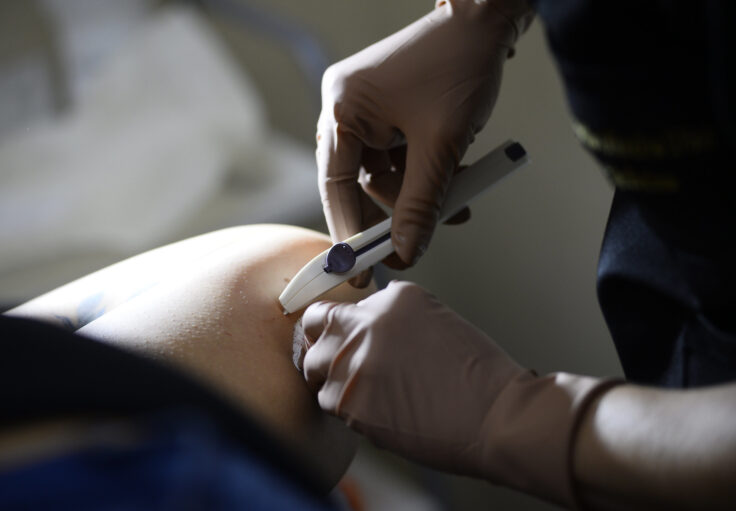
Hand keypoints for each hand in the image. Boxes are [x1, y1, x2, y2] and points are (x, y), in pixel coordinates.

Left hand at [302, 281, 617, 506]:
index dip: (335, 324)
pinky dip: (345, 408)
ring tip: (364, 393)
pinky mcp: (349, 401)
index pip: (342, 302)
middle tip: (338, 364)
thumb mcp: (436, 322)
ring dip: (333, 379)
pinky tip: (375, 411)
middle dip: (323, 346)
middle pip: (315, 328)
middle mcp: (368, 323)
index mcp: (393, 298)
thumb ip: (392, 319)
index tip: (336, 338)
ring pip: (315, 367)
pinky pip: (328, 401)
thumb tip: (363, 332)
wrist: (496, 415)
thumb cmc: (478, 377)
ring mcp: (355, 361)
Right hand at [316, 0, 531, 274]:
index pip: (336, 184)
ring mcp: (365, 110)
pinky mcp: (386, 113)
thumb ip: (422, 204)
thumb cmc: (460, 66)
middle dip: (393, 212)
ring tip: (456, 204)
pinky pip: (398, 159)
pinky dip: (424, 175)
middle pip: (358, 183)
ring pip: (383, 175)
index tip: (359, 271)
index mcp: (344, 108)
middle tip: (412, 247)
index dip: (349, 232)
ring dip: (417, 195)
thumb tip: (407, 252)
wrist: (486, 21)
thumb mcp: (442, 144)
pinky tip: (453, 184)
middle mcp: (345, 108)